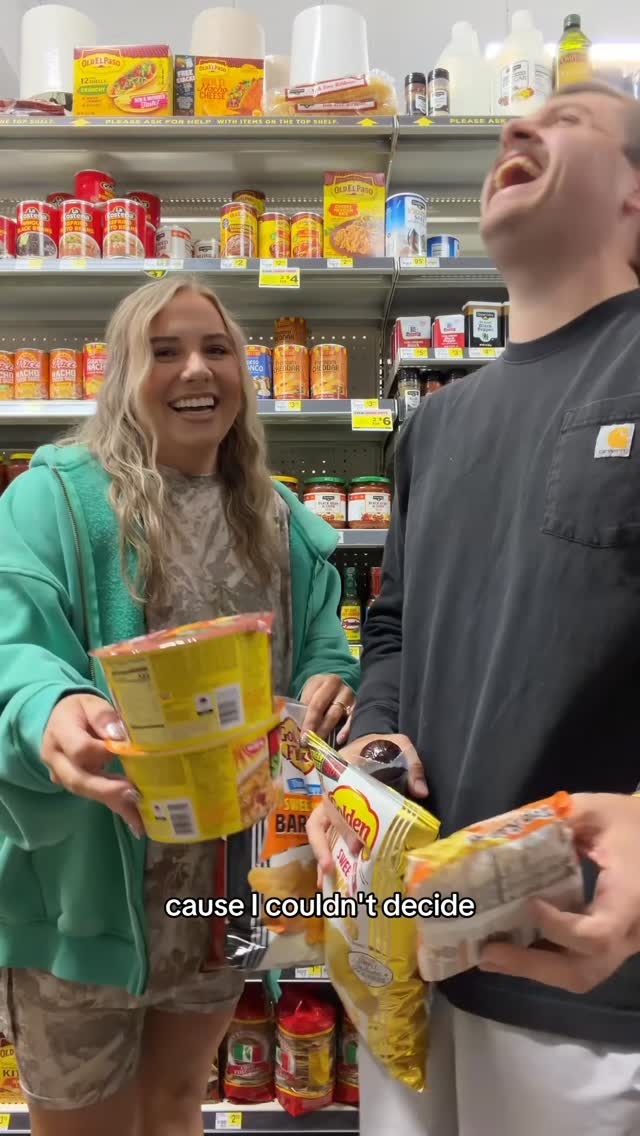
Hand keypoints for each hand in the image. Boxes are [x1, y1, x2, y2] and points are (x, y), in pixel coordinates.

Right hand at [42, 694, 144, 835]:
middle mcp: (57, 760)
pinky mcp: (76, 786)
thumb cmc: (79, 710)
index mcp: (60, 733)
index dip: (104, 752)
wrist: (59, 720)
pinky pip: (96, 798)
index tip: (128, 748)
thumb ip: (104, 716)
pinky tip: (137, 822)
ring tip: (142, 815)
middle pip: (80, 780)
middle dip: (109, 790)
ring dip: (116, 803)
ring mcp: (63, 777)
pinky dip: (117, 808)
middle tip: (136, 795)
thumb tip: (120, 735)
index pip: (80, 749)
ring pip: (88, 792)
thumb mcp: (91, 703)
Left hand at [299, 674, 355, 739]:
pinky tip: (340, 739)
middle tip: (307, 741)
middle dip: (313, 725)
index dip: (305, 719)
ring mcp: (347, 693)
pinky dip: (346, 729)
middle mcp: (335, 684)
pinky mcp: (357, 703)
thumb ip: (304, 708)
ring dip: (326, 729)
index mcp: (320, 681)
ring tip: (319, 742)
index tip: (301, 735)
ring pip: (336, 713)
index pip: (310, 701)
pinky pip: (352, 717)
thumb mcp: (309, 695)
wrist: (335, 687)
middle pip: (321, 706)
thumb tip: (296, 728)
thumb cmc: (318, 694)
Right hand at [306, 732, 427, 881]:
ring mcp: (330, 801)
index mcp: (340, 770)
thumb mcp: (399, 746)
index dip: (342, 821)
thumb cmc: (382, 745)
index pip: (335, 797)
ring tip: (324, 877)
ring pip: (317, 828)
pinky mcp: (336, 812)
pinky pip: (326, 832)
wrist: (372, 742)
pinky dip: (325, 852)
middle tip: (336, 866)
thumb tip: (421, 792)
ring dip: (319, 851)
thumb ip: (411, 764)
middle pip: (323, 818)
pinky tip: (329, 875)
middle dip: (327, 844)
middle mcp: (330, 788)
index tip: (355, 842)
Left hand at [479, 793, 639, 992]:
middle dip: (533, 965)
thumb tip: (510, 834)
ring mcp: (621, 944)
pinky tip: (510, 949)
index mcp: (631, 898)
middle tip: (488, 953)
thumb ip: (557, 819)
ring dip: (532, 969)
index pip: (598, 934)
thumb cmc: (628, 822)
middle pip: (584, 970)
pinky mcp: (609, 943)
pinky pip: (577, 963)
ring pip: (580, 975)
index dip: (560, 928)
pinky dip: (543, 960)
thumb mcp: (596, 810)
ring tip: (489, 956)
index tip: (530, 904)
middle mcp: (629, 931)